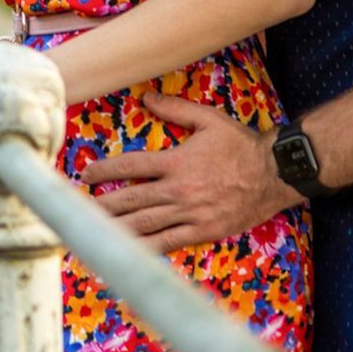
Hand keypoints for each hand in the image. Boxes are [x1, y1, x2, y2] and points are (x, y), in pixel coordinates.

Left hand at [81, 92, 299, 251]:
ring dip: (115, 229)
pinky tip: (127, 254)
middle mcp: (179, 190)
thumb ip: (176, 108)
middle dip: (101, 205)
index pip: (131, 167)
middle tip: (76, 210)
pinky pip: (168, 242)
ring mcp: (191, 213)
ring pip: (145, 224)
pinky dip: (145, 249)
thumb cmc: (241, 145)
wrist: (277, 174)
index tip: (85, 175)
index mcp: (177, 161)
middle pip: (131, 199)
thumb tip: (146, 98)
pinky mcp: (203, 231)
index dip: (105, 170)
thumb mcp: (209, 119)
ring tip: (91, 234)